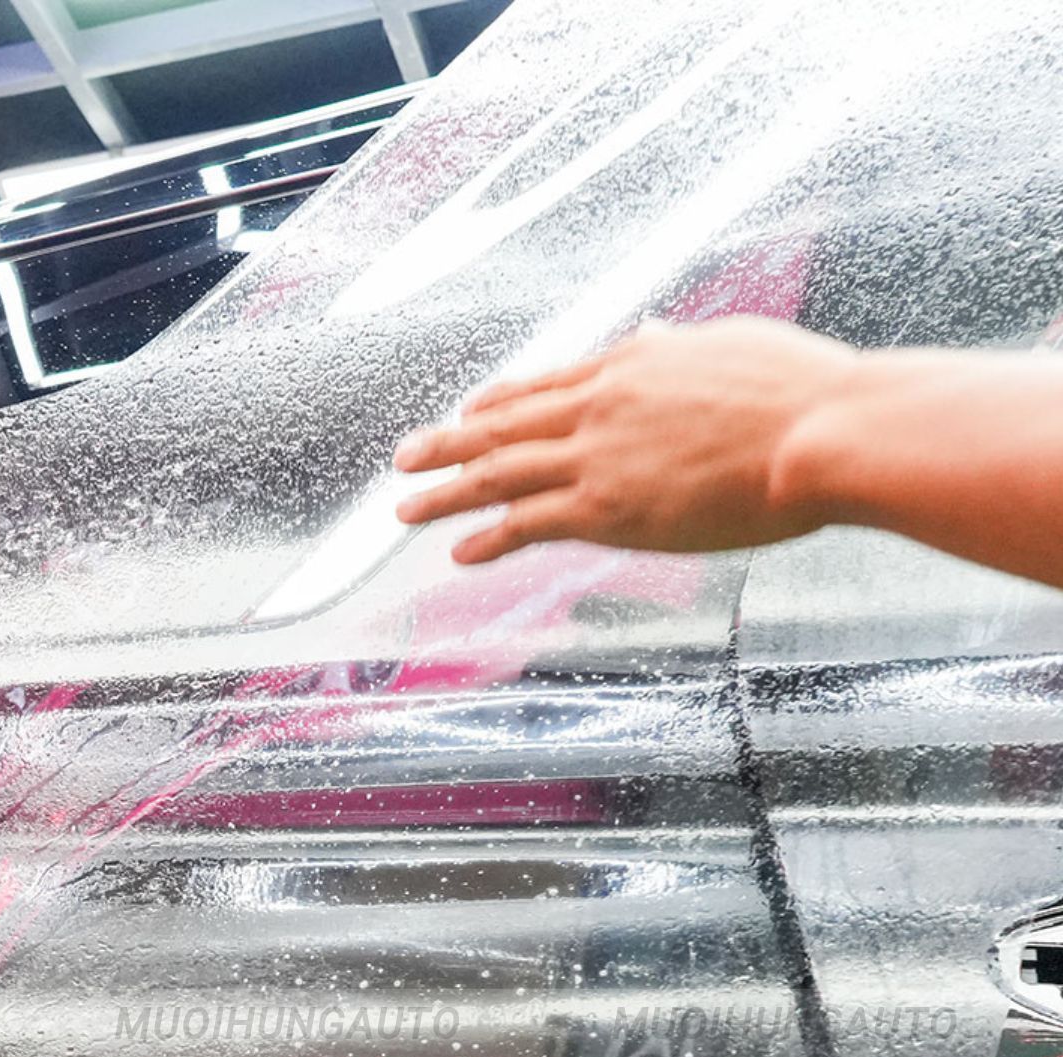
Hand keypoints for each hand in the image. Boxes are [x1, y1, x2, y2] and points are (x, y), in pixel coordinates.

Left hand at [393, 316, 864, 564]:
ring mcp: (597, 456)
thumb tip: (656, 333)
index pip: (546, 385)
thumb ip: (682, 347)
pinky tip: (459, 551)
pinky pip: (528, 524)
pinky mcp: (606, 507)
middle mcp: (601, 404)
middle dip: (446, 443)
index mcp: (633, 362)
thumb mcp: (732, 345)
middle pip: (503, 425)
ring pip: (498, 474)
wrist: (824, 430)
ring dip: (445, 493)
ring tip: (405, 509)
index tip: (466, 411)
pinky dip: (488, 538)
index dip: (498, 402)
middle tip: (404, 458)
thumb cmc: (802, 392)